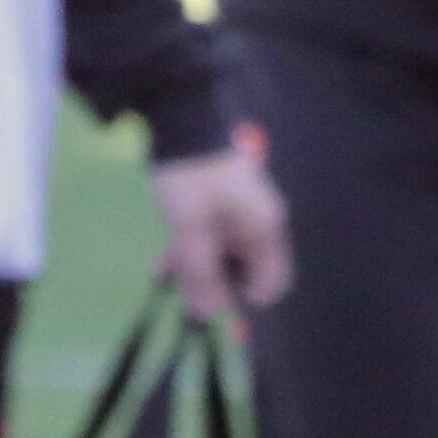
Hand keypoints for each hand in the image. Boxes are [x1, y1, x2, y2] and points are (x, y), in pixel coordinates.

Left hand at [153, 126, 294, 324]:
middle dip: (213, 285)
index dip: (246, 300)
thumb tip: (209, 315)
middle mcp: (258, 224)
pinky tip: (164, 260)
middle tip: (181, 286)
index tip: (215, 302)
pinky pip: (211, 241)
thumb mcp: (190, 230)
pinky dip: (191, 252)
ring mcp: (240, 215)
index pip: (274, 282)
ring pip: (223, 258)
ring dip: (196, 269)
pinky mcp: (221, 207)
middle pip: (244, 272)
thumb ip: (201, 273)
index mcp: (264, 228)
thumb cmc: (191, 177)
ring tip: (165, 271)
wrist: (179, 122)